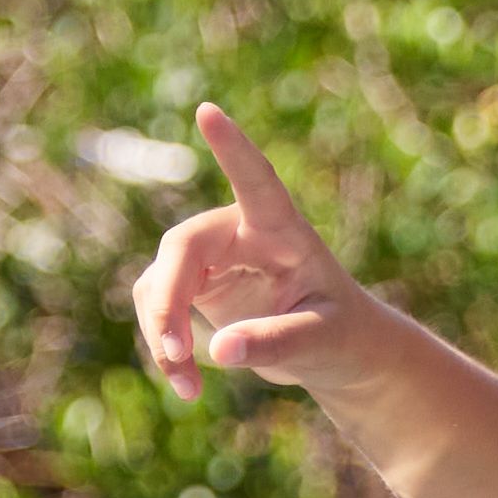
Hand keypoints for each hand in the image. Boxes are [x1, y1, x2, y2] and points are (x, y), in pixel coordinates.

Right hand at [132, 106, 399, 401]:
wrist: (330, 349)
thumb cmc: (340, 332)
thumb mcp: (323, 340)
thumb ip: (278, 340)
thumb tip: (219, 350)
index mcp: (281, 228)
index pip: (255, 179)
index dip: (232, 147)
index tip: (208, 110)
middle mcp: (237, 230)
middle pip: (182, 246)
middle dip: (169, 301)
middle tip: (176, 355)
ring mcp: (209, 257)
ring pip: (158, 281)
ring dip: (161, 332)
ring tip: (188, 387)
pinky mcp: (189, 285)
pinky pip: (156, 308)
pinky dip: (163, 347)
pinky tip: (187, 384)